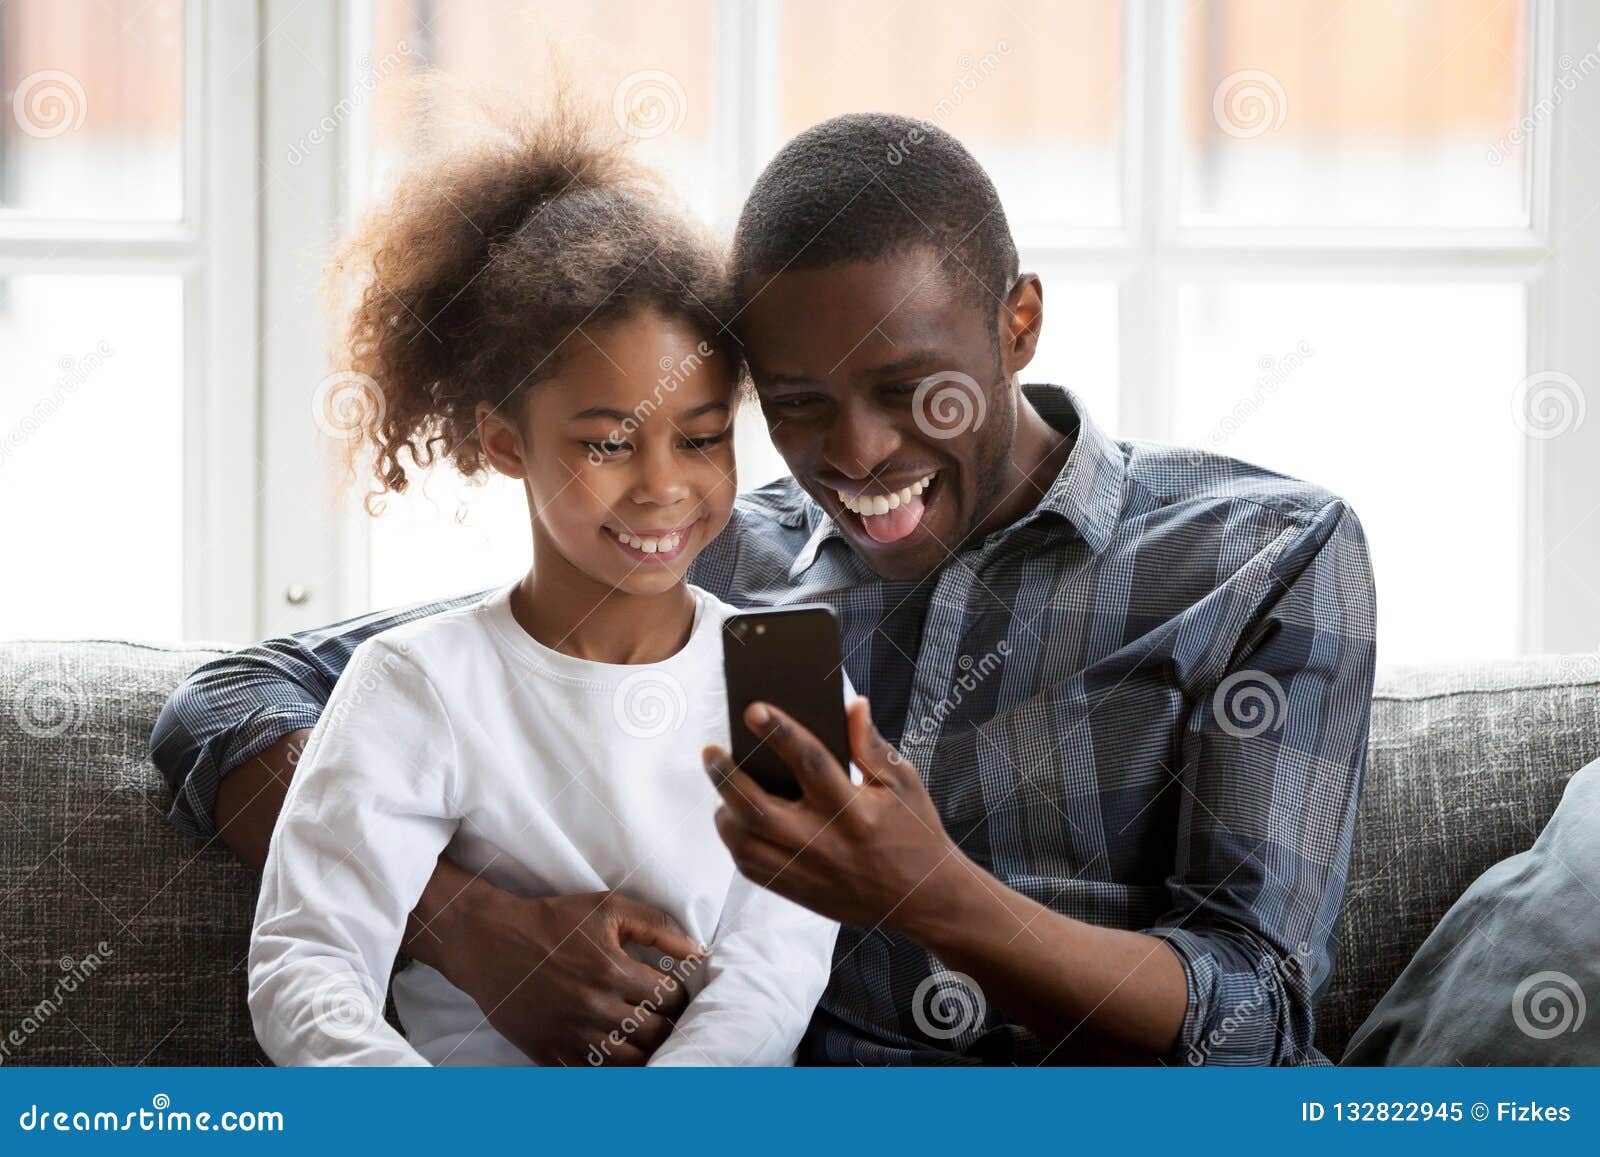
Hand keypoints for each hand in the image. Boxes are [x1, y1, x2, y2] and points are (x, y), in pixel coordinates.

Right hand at [439, 885, 703, 1065]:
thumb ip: (657, 926)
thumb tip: (697, 950)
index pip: (670, 1000)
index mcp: (613, 971)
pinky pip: (594, 1075)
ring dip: (645, 1051)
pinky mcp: (550, 1053)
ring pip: (630, 1062)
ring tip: (646, 1038)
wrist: (492, 942)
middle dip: (667, 1026)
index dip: (678, 997)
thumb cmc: (553, 921)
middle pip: (655, 1035)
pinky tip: (618, 1054)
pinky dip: (612, 1069)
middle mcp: (595, 1008)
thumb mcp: (607, 908)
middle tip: (663, 1018)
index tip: (671, 994)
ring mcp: (572, 1035)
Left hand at [703, 698, 963, 930]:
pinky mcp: (798, 891)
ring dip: (724, 811)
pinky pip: (751, 867)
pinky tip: (734, 816)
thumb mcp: (904, 783)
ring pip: (745, 842)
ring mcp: (807, 871)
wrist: (923, 899)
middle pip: (758, 809)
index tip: (752, 709)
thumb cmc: (914, 832)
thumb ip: (872, 745)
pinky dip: (735, 840)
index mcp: (854, 810)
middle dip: (727, 776)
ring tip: (721, 784)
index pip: (810, 762)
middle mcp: (825, 842)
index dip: (780, 732)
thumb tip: (851, 704)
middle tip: (711, 751)